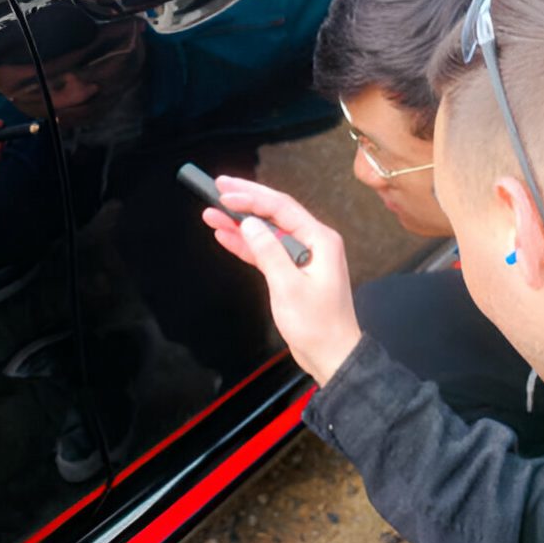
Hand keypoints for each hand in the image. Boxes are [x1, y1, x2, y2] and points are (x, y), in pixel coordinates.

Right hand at [202, 176, 361, 385]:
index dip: (251, 197)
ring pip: (266, 231)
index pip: (281, 208)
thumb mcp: (288, 286)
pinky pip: (266, 250)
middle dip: (245, 200)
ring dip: (240, 223)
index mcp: (320, 240)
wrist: (331, 355)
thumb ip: (268, 251)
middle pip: (274, 213)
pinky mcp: (292, 272)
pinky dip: (246, 244)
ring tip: (211, 213)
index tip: (225, 193)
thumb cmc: (318, 325)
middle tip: (218, 187)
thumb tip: (249, 223)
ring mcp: (302, 257)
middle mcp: (313, 243)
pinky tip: (226, 235)